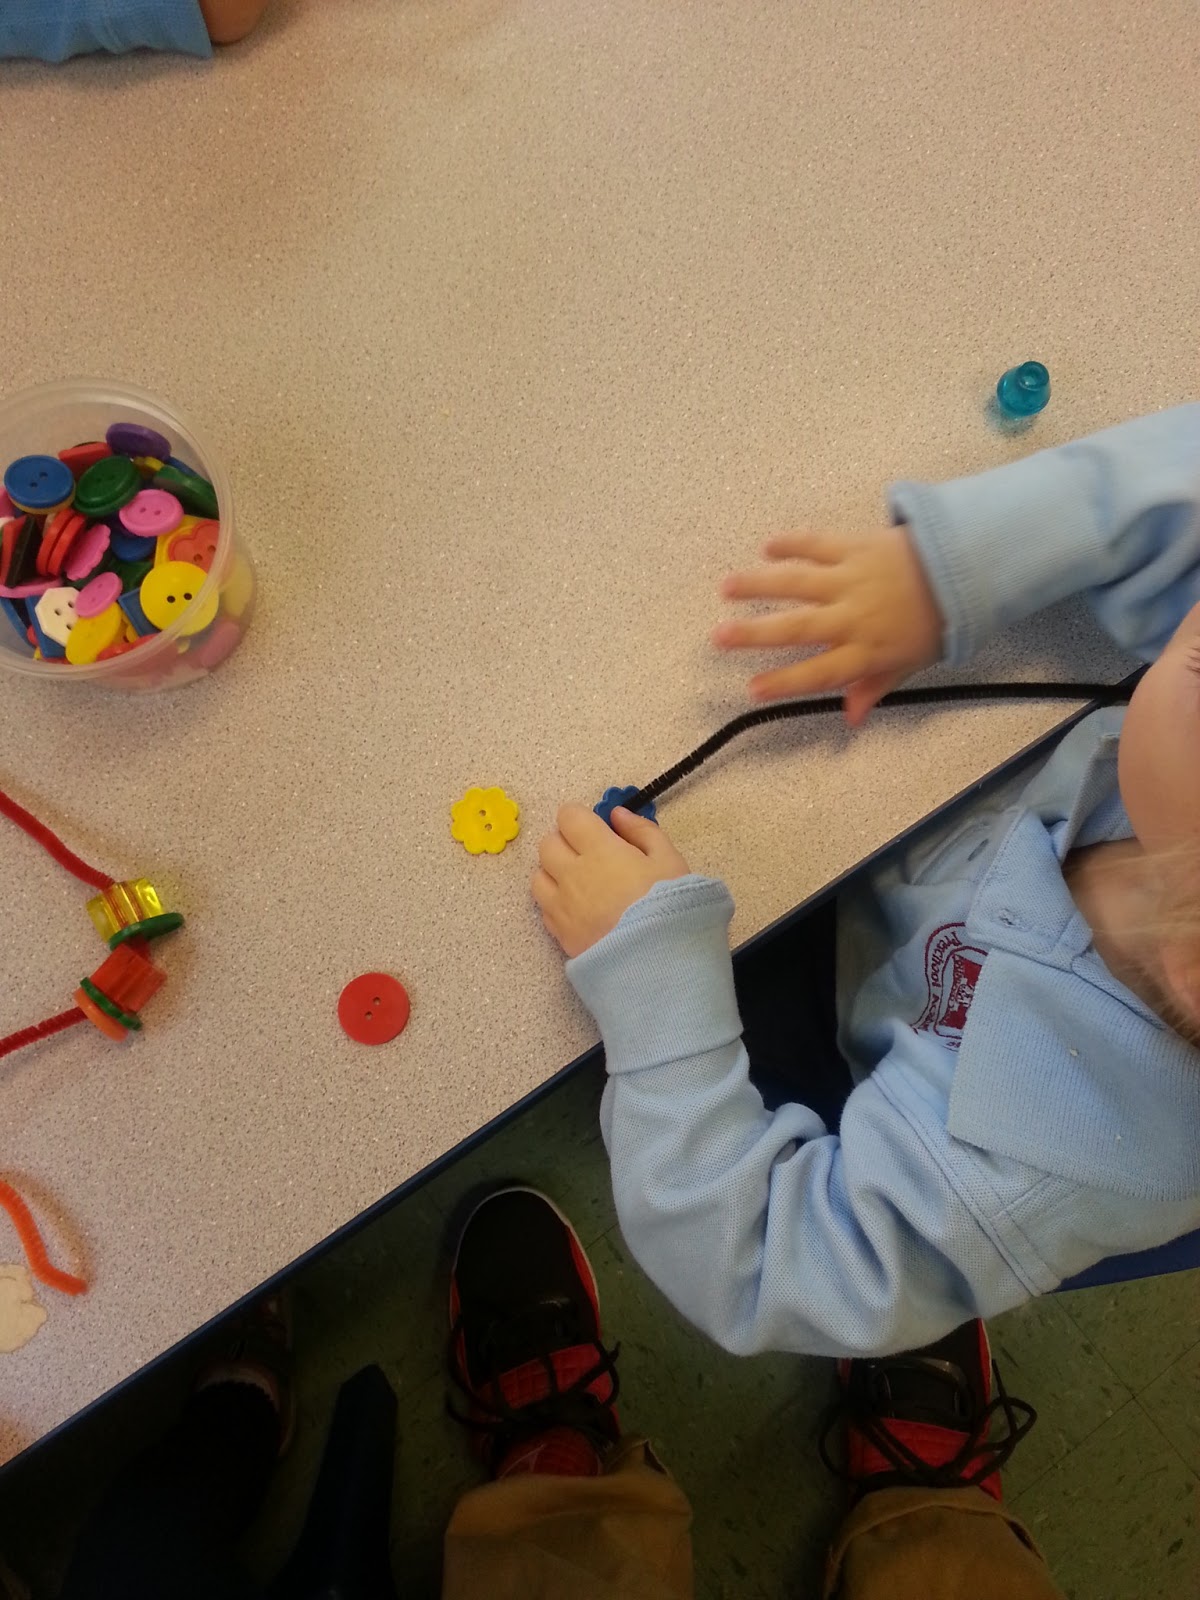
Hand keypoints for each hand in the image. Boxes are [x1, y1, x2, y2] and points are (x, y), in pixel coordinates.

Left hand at [533, 805, 690, 957]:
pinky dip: (555, 902)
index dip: (579, 817)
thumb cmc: (668, 906)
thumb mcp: (669, 860)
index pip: (568, 817)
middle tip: (588, 853)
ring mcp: (561, 906)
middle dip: (564, 842)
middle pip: (547, 844)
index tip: (596, 828)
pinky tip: (578, 908)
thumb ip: (642, 831)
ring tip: (578, 882)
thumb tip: (617, 815)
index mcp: (599, 850)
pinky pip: (543, 908)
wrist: (658, 962)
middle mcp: (572, 874)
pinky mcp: (559, 934)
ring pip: (538, 876)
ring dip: (553, 872)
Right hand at [713, 525, 943, 724]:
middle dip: (755, 634)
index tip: (753, 690)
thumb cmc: (934, 622)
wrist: (964, 570)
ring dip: (759, 584)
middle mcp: (853, 616)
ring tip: (726, 587)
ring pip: (798, 582)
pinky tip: (767, 546)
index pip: (819, 673)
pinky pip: (818, 543)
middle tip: (718, 637)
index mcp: (866, 650)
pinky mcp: (855, 547)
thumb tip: (851, 719)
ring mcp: (851, 579)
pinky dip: (791, 543)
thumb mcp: (908, 663)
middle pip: (797, 627)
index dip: (785, 683)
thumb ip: (874, 688)